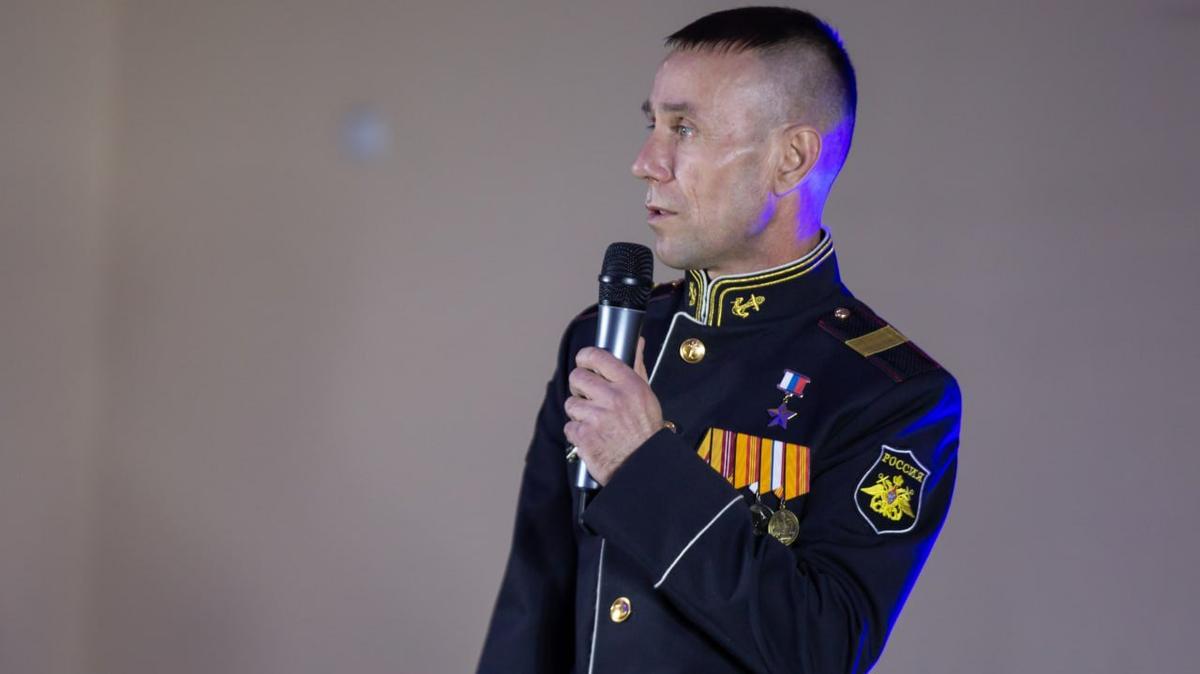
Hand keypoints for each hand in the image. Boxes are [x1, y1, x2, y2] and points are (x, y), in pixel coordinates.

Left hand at [564, 337, 662, 484]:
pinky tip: (593, 436)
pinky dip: (578, 433)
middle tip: (588, 396)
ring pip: (571, 403)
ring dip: (579, 413)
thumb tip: (636, 343)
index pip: (597, 356)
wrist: (644, 466)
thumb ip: (637, 367)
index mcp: (629, 385)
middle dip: (579, 387)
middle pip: (577, 377)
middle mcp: (612, 398)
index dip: (585, 357)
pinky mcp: (584, 436)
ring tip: (595, 422)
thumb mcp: (647, 396)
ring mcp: (597, 417)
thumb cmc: (646, 433)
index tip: (584, 362)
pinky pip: (570, 426)